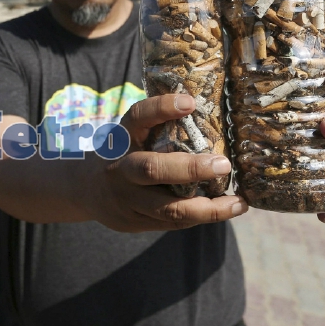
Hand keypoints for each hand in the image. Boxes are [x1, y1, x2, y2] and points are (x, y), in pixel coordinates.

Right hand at [84, 94, 246, 232]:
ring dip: (207, 208)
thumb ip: (159, 131)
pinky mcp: (134, 222)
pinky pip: (172, 223)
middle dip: (190, 169)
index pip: (137, 117)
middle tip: (224, 164)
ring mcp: (126, 199)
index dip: (161, 108)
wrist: (86, 190)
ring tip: (238, 203)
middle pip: (151, 169)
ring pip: (168, 208)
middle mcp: (121, 169)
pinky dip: (201, 217)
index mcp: (122, 139)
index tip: (191, 102)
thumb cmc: (124, 155)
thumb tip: (212, 115)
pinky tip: (225, 210)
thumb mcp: (131, 137)